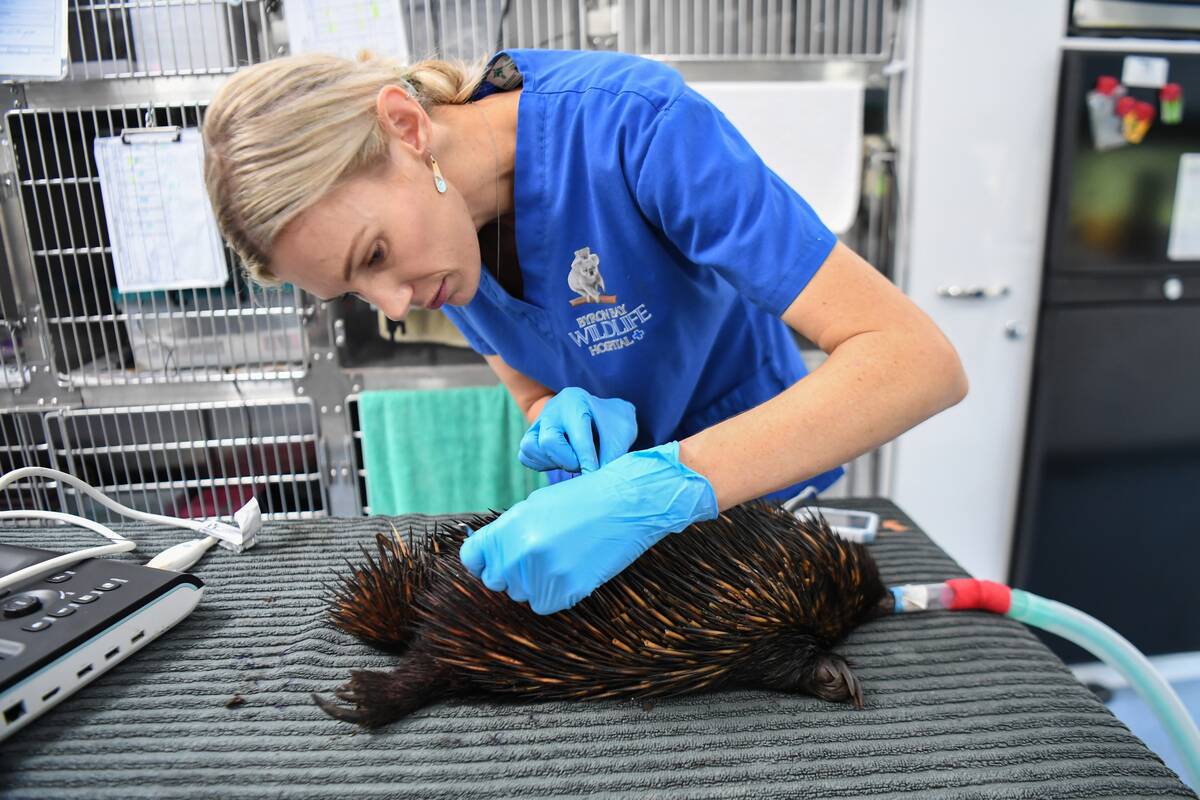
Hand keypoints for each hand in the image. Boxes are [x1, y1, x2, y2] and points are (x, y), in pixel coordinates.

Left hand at [459, 441, 716, 613]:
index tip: (493, 561)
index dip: (482, 560)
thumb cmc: (582, 500)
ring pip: (520, 594)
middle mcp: (519, 553)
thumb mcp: (535, 505)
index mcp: (508, 527)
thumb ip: (507, 532)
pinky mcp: (565, 592)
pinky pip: (543, 605)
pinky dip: (554, 594)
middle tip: (540, 554)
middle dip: (511, 572)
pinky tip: (572, 570)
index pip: (472, 558)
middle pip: (495, 580)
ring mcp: (541, 575)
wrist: (626, 504)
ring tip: (562, 556)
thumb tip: (488, 556)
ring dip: (534, 582)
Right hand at [519, 387, 636, 473]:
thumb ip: (613, 452)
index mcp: (575, 400)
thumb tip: (600, 478)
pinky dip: (541, 463)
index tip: (594, 476)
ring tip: (573, 461)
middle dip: (568, 461)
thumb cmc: (611, 422)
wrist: (598, 416)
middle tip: (584, 464)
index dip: (587, 460)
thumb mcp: (622, 430)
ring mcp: (537, 422)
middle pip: (548, 441)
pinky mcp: (530, 437)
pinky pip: (525, 455)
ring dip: (554, 462)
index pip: (578, 436)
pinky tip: (559, 461)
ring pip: (532, 448)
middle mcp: (552, 409)